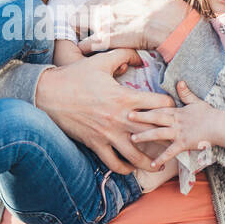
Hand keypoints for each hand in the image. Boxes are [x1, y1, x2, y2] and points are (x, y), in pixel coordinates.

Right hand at [34, 49, 178, 173]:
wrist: (48, 94)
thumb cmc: (75, 76)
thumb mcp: (101, 60)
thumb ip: (124, 55)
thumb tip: (141, 58)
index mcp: (125, 97)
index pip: (160, 104)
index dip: (170, 105)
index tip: (172, 108)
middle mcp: (120, 119)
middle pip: (154, 133)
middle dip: (168, 137)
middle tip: (175, 139)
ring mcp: (108, 134)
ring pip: (136, 156)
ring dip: (150, 162)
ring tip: (159, 164)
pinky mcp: (95, 144)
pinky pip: (114, 163)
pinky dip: (125, 168)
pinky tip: (131, 168)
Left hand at [72, 0, 190, 53]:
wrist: (166, 23)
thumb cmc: (162, 6)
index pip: (90, 3)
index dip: (91, 14)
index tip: (95, 21)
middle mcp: (102, 6)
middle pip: (78, 14)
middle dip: (81, 24)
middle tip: (89, 33)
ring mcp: (101, 23)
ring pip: (76, 27)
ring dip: (82, 35)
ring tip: (89, 43)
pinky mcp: (104, 40)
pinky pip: (84, 45)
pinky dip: (87, 49)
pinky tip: (93, 53)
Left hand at [126, 81, 224, 168]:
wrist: (220, 126)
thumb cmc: (209, 114)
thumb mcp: (196, 102)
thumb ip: (185, 94)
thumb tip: (179, 82)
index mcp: (177, 111)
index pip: (159, 108)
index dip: (145, 107)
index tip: (132, 105)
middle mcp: (176, 121)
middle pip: (156, 118)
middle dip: (141, 117)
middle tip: (126, 116)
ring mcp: (179, 132)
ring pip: (159, 133)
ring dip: (145, 136)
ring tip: (132, 139)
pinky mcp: (184, 143)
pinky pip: (171, 152)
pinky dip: (162, 158)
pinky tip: (152, 164)